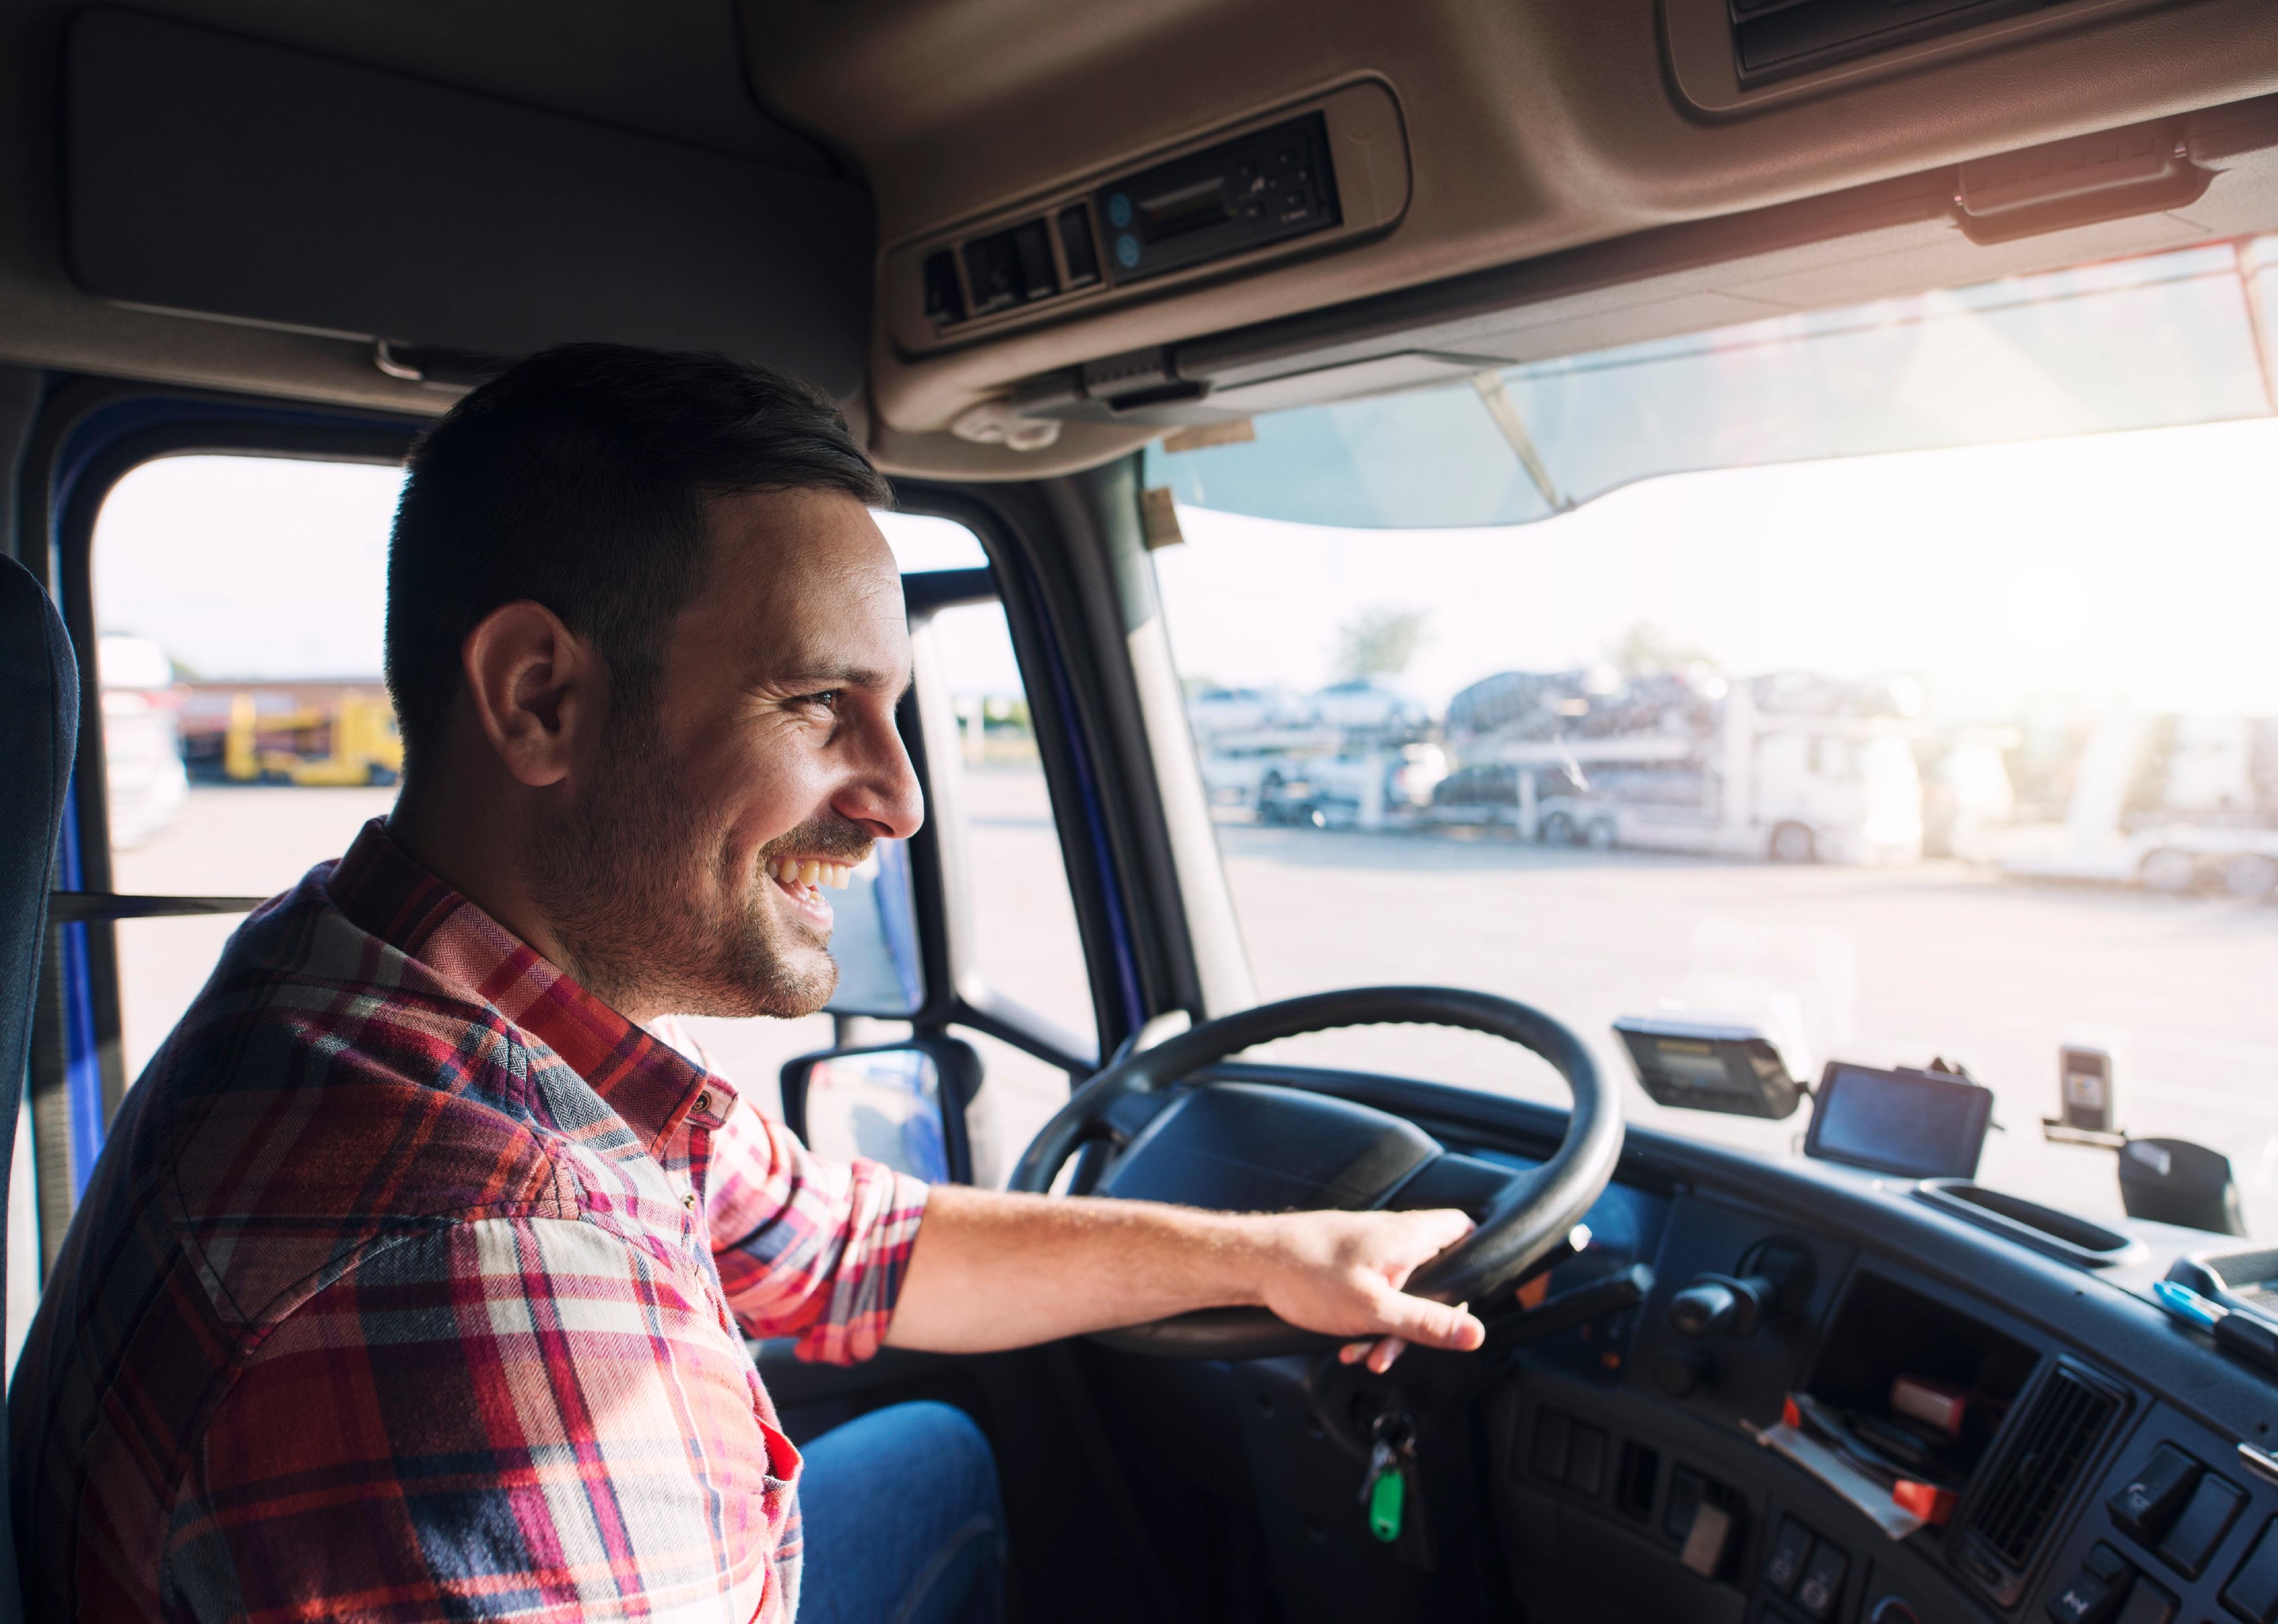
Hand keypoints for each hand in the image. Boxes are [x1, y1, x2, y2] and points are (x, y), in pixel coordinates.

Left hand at [1251, 1208, 1483, 1374]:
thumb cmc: (1305, 1274)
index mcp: (1408, 1237)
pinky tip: (1347, 1345)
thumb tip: (1475, 1333)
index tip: (1471, 1296)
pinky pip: (1373, 1294)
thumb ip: (1427, 1323)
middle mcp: (1391, 1236)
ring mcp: (1368, 1249)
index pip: (1464, 1230)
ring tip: (1365, 1353)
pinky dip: (1366, 1320)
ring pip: (1400, 1292)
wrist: (1251, 1262)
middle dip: (1422, 1319)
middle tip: (1403, 1345)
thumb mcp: (1375, 1310)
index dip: (1477, 1260)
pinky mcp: (1347, 1263)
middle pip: (1433, 1275)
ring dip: (1388, 1328)